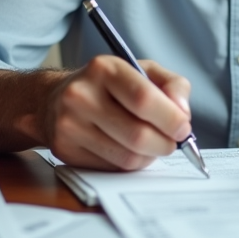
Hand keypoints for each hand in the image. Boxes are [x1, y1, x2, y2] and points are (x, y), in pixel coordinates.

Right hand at [40, 56, 192, 170]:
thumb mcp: (142, 71)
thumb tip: (183, 113)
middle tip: (173, 142)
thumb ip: (172, 85)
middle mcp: (80, 95)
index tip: (183, 127)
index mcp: (104, 68)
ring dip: (149, 156)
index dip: (170, 118)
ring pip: (127, 157)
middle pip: (137, 134)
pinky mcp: (65, 150)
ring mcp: (69, 125)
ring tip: (151, 144)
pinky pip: (112, 169)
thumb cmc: (109, 85)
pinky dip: (130, 164)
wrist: (55, 98)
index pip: (143, 98)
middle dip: (165, 143)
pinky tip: (128, 149)